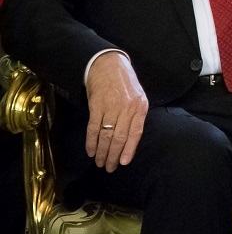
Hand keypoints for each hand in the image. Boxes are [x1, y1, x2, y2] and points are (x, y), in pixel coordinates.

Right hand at [85, 52, 147, 171]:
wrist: (108, 65)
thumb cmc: (125, 83)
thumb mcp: (138, 97)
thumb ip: (135, 116)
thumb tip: (130, 138)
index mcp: (140, 107)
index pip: (136, 133)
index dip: (129, 149)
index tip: (123, 163)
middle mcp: (127, 108)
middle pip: (120, 138)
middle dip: (113, 155)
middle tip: (108, 168)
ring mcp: (111, 107)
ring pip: (106, 136)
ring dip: (101, 152)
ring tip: (99, 162)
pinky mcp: (96, 106)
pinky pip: (93, 129)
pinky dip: (91, 142)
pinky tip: (90, 151)